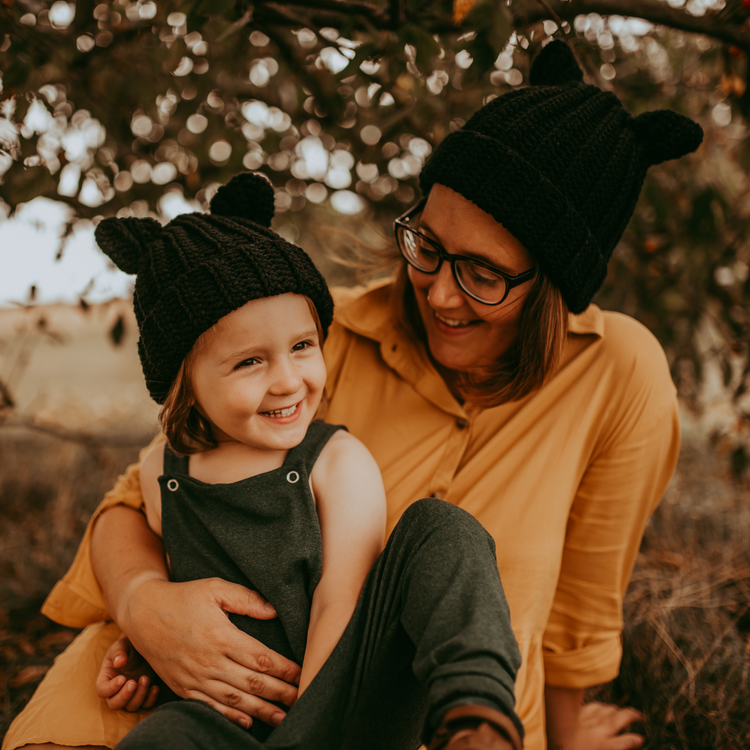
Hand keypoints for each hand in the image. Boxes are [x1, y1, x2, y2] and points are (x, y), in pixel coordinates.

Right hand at [96, 631, 160, 711]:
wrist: (145, 645)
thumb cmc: (129, 645)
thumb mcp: (122, 645)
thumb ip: (119, 652)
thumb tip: (119, 663)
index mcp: (107, 678)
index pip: (102, 690)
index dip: (110, 688)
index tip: (122, 678)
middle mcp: (117, 690)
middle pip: (114, 704)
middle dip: (124, 696)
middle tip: (133, 682)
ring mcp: (131, 694)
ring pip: (131, 706)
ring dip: (138, 696)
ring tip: (146, 678)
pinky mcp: (144, 694)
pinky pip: (146, 705)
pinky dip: (150, 699)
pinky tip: (155, 687)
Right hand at [120, 576, 300, 728]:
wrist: (142, 612)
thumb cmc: (183, 597)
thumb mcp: (215, 588)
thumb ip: (246, 598)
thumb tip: (274, 610)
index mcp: (220, 636)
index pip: (260, 658)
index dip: (284, 669)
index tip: (302, 673)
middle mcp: (209, 661)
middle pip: (252, 683)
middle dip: (280, 693)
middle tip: (301, 699)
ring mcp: (195, 678)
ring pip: (234, 700)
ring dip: (261, 710)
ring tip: (283, 717)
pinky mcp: (183, 687)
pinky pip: (210, 707)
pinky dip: (231, 716)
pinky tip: (248, 721)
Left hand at [572, 702, 643, 749]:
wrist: (552, 746)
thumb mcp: (599, 748)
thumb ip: (613, 746)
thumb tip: (630, 740)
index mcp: (603, 746)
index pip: (626, 741)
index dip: (635, 739)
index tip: (641, 738)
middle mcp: (597, 731)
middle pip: (619, 719)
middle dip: (631, 715)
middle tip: (638, 715)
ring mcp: (586, 720)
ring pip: (606, 709)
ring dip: (616, 709)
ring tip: (622, 710)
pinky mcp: (574, 715)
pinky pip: (591, 706)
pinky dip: (600, 706)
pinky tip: (602, 707)